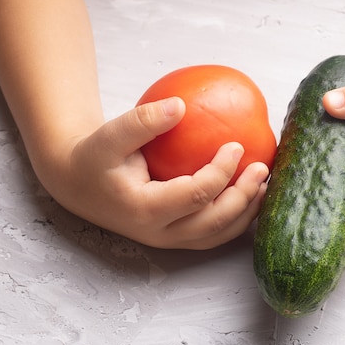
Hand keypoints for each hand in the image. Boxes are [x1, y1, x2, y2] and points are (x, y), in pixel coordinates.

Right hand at [43, 97, 268, 249]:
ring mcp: (169, 240)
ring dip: (246, 212)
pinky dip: (236, 217)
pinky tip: (250, 193)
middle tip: (263, 168)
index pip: (195, 195)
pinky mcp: (175, 237)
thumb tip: (181, 104)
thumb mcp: (109, 135)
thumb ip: (142, 121)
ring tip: (265, 184)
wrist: (79, 184)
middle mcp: (159, 233)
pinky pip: (212, 233)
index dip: (222, 172)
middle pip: (213, 223)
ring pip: (217, 235)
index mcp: (144, 210)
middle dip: (244, 198)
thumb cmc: (95, 156)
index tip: (237, 144)